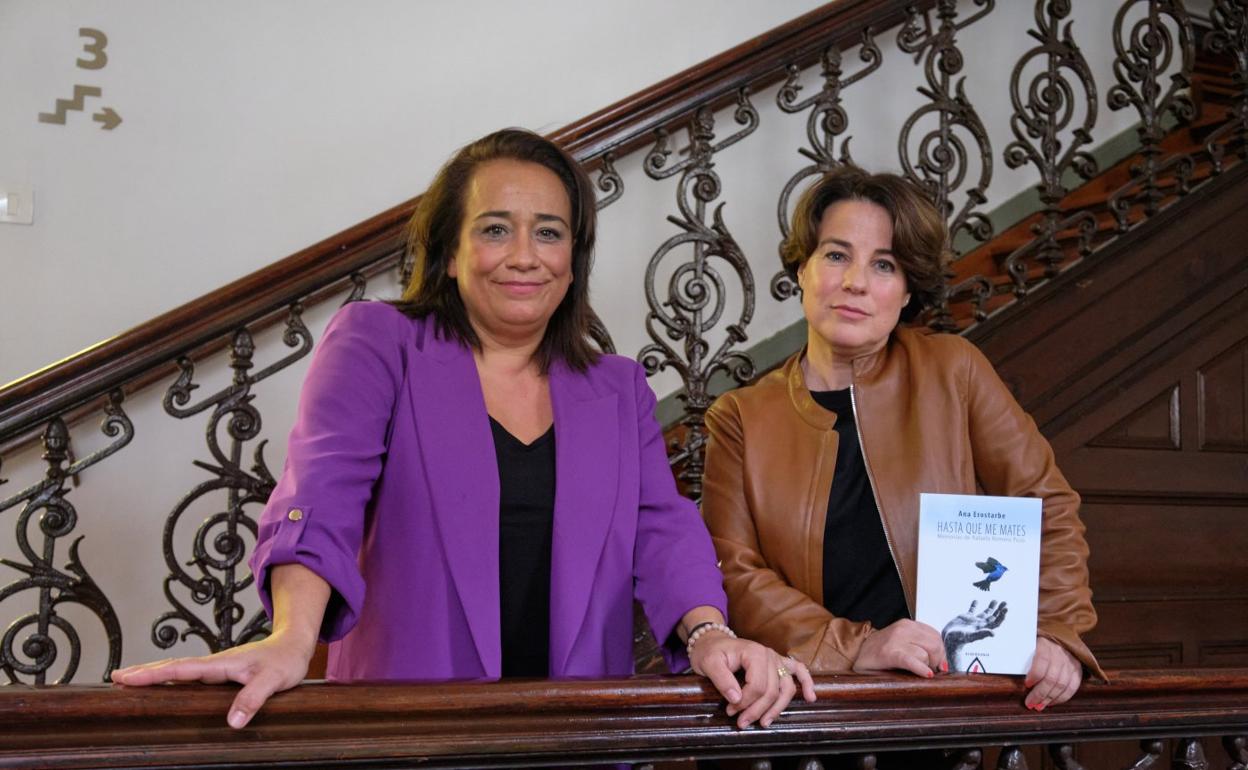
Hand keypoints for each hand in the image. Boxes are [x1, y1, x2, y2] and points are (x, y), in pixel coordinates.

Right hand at [110, 629, 315, 728]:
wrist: (295, 644)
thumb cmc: (286, 660)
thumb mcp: (273, 680)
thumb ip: (253, 698)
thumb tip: (232, 722)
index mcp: (221, 664)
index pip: (180, 668)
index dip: (152, 674)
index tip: (125, 676)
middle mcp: (215, 663)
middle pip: (172, 666)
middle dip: (143, 672)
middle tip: (115, 677)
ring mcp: (217, 667)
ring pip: (180, 670)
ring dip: (155, 673)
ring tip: (129, 680)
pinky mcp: (222, 672)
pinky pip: (191, 675)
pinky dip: (172, 677)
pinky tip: (165, 684)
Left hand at [690, 633, 815, 728]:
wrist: (712, 642)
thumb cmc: (710, 652)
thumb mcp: (708, 663)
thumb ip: (722, 680)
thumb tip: (737, 699)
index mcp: (754, 653)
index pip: (758, 685)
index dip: (746, 702)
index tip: (731, 711)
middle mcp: (769, 655)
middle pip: (772, 690)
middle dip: (757, 710)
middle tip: (741, 722)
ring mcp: (776, 659)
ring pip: (786, 688)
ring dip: (778, 708)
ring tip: (764, 723)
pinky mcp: (778, 663)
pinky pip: (798, 671)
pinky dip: (806, 683)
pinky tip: (810, 697)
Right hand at [852, 619, 945, 676]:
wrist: (856, 654)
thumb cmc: (881, 652)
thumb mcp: (903, 644)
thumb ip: (922, 647)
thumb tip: (944, 663)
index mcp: (908, 625)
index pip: (936, 637)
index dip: (941, 652)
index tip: (939, 664)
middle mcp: (903, 629)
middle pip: (935, 645)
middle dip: (936, 661)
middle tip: (930, 670)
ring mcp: (895, 640)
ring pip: (926, 654)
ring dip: (927, 667)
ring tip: (917, 672)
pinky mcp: (889, 654)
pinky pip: (911, 660)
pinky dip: (921, 668)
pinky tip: (926, 674)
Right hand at [941, 600, 1007, 671]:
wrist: (948, 639)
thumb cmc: (959, 640)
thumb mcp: (971, 636)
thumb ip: (982, 634)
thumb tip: (994, 633)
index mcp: (983, 628)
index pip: (996, 622)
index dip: (1002, 615)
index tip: (1006, 608)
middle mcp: (980, 624)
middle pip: (993, 616)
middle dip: (999, 610)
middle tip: (1005, 602)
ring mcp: (973, 621)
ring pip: (984, 613)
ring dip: (990, 607)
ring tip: (995, 600)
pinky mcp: (965, 618)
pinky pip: (972, 610)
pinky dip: (974, 605)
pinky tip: (976, 600)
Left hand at [1023, 636, 1081, 709]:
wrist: (1056, 634)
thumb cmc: (1035, 641)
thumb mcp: (1027, 643)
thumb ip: (1021, 655)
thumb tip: (1011, 672)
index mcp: (1045, 642)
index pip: (1042, 660)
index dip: (1035, 675)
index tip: (1026, 684)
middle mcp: (1060, 651)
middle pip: (1052, 677)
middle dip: (1040, 693)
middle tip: (1030, 703)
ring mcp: (1071, 660)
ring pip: (1063, 684)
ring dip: (1049, 698)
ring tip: (1039, 706)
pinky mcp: (1078, 668)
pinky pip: (1072, 687)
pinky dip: (1062, 697)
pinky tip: (1051, 702)